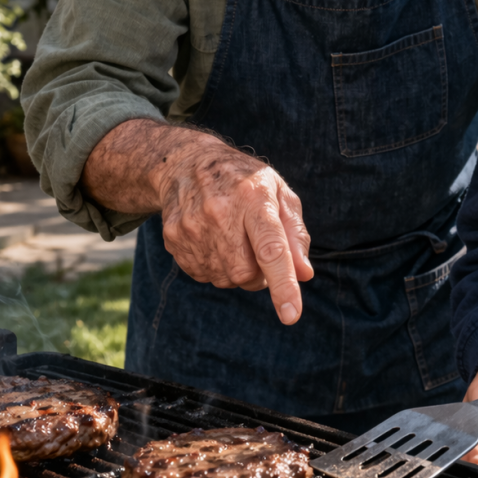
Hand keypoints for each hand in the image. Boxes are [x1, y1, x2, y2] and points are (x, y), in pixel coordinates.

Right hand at [83, 120, 313, 323]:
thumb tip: (304, 274)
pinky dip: (216, 268)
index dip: (283, 284)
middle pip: (246, 273)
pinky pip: (203, 275)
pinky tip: (214, 240)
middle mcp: (220, 212)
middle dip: (260, 275)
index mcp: (254, 197)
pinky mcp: (173, 239)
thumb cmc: (244, 182)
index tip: (291, 314)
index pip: (271, 248)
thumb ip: (296, 233)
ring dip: (238, 271)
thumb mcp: (279, 193)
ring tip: (234, 239)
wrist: (187, 163)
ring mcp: (192, 227)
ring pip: (225, 279)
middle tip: (258, 250)